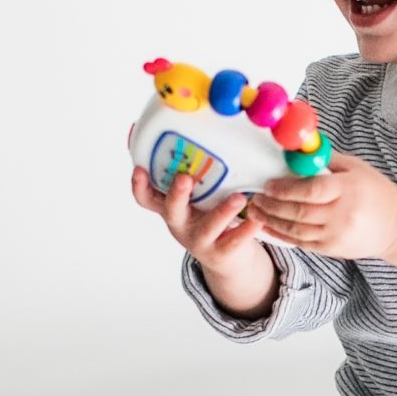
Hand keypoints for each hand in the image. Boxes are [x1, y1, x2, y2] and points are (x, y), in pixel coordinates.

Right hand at [131, 158, 264, 265]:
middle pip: (172, 211)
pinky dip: (247, 230)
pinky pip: (234, 242)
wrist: (226, 259)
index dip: (139, 185)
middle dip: (177, 194)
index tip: (139, 169)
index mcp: (172, 208)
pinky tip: (257, 219)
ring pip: (208, 227)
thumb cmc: (208, 219)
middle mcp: (181, 224)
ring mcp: (200, 241)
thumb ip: (193, 176)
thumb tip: (196, 136)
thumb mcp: (195, 200)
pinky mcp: (221, 253)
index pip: (147, 198)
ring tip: (238, 198)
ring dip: (222, 211)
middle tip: (185, 178)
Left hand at [243, 148, 396, 261]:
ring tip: (255, 211)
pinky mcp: (332, 249)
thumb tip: (296, 149)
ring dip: (271, 221)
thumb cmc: (375, 191)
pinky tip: (267, 227)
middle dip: (272, 205)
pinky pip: (300, 243)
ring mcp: (337, 235)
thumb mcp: (355, 168)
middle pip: (299, 212)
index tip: (268, 184)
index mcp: (348, 190)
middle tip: (256, 197)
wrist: (396, 226)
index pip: (311, 190)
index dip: (285, 188)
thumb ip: (325, 160)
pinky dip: (281, 235)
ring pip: (296, 230)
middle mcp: (342, 215)